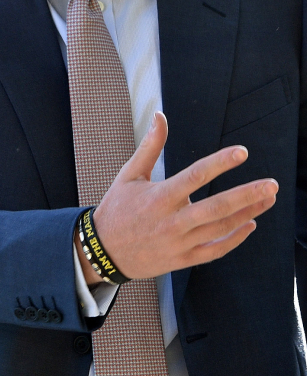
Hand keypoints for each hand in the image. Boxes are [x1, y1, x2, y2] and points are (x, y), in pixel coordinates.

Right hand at [88, 111, 277, 281]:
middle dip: (247, 195)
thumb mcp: (128, 175)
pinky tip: (250, 224)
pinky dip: (235, 239)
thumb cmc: (117, 209)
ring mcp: (178, 243)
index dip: (220, 163)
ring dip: (248, 213)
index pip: (194, 176)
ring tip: (268, 199)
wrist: (103, 250)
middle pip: (216, 208)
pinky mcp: (182, 259)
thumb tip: (160, 116)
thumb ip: (149, 146)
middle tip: (272, 185)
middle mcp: (171, 222)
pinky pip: (215, 250)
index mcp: (158, 198)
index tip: (242, 152)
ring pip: (220, 229)